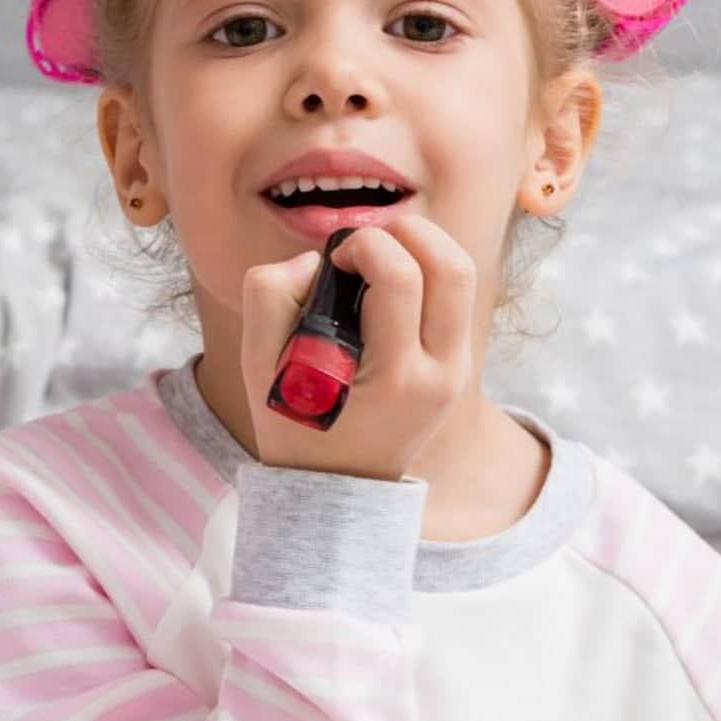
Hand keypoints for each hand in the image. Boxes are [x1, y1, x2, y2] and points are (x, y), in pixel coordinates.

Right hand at [237, 214, 476, 482]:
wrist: (335, 489)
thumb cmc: (293, 425)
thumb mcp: (257, 365)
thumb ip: (270, 294)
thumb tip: (317, 259)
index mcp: (393, 376)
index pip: (401, 276)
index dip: (364, 245)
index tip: (335, 259)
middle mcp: (438, 373)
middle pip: (453, 266)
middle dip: (406, 231)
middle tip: (366, 244)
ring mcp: (456, 372)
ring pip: (463, 276)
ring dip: (422, 246)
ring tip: (380, 254)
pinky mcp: (458, 367)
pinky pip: (455, 298)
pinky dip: (425, 273)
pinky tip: (388, 286)